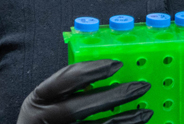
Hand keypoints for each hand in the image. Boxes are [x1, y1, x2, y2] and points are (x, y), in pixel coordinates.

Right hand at [17, 60, 152, 123]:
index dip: (92, 71)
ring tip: (145, 111)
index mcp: (37, 100)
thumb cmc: (41, 119)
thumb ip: (65, 89)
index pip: (65, 80)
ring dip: (125, 119)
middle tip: (140, 87)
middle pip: (81, 107)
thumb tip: (98, 75)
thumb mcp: (44, 100)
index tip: (117, 64)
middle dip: (114, 96)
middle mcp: (47, 119)